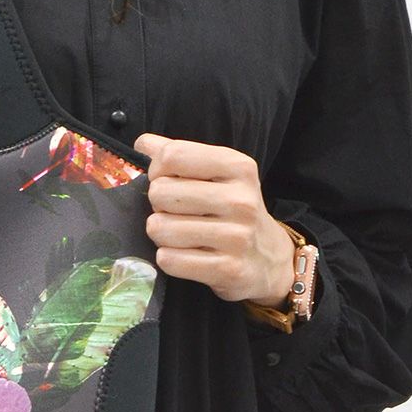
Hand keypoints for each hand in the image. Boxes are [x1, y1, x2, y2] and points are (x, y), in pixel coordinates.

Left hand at [132, 132, 294, 310]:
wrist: (269, 259)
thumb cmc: (233, 211)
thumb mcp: (218, 175)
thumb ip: (180, 155)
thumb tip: (142, 142)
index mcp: (238, 167)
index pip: (172, 155)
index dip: (156, 170)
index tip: (166, 181)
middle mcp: (240, 200)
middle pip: (160, 192)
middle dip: (157, 205)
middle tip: (173, 213)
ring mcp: (236, 236)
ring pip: (160, 228)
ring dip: (160, 234)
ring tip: (177, 235)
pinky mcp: (227, 269)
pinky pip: (170, 260)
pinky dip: (168, 258)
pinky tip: (183, 255)